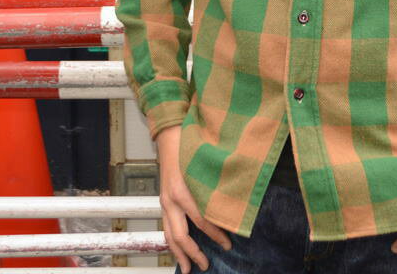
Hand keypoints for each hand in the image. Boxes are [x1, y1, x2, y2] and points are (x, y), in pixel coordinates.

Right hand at [156, 125, 231, 272]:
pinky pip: (165, 227)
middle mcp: (171, 199)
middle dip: (194, 253)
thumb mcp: (205, 165)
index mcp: (183, 191)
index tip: (228, 245)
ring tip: (187, 269)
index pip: (201, 221)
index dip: (215, 235)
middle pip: (181, 235)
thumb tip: (234, 205)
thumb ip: (215, 185)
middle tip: (206, 265)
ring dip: (179, 253)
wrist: (169, 136)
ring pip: (169, 235)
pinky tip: (178, 250)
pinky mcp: (163, 200)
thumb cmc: (188, 146)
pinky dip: (172, 241)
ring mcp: (165, 201)